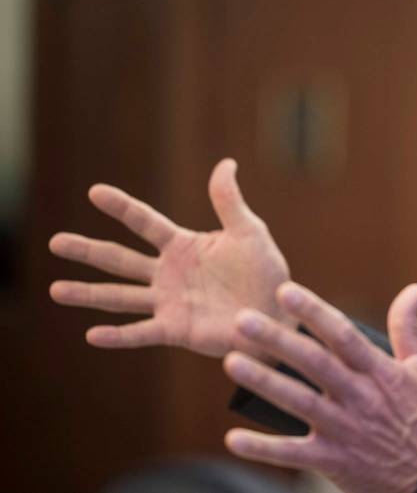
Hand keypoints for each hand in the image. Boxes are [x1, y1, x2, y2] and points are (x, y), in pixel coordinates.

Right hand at [49, 158, 293, 357]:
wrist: (278, 313)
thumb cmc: (266, 271)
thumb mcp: (249, 232)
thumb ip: (230, 201)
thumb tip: (226, 163)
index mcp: (184, 246)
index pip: (145, 222)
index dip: (122, 207)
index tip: (95, 191)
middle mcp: (169, 273)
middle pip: (120, 259)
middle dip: (88, 250)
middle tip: (55, 242)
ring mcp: (169, 302)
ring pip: (120, 296)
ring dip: (88, 294)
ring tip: (55, 289)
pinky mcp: (176, 329)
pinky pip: (142, 332)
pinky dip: (118, 335)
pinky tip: (91, 334)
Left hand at [223, 282, 416, 492]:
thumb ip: (409, 327)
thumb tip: (415, 288)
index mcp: (379, 372)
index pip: (342, 335)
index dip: (314, 312)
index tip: (285, 291)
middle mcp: (359, 397)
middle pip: (313, 363)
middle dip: (277, 340)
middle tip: (243, 320)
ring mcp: (344, 430)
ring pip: (298, 402)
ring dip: (264, 382)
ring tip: (233, 362)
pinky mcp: (333, 460)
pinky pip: (293, 454)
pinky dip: (263, 448)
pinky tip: (233, 438)